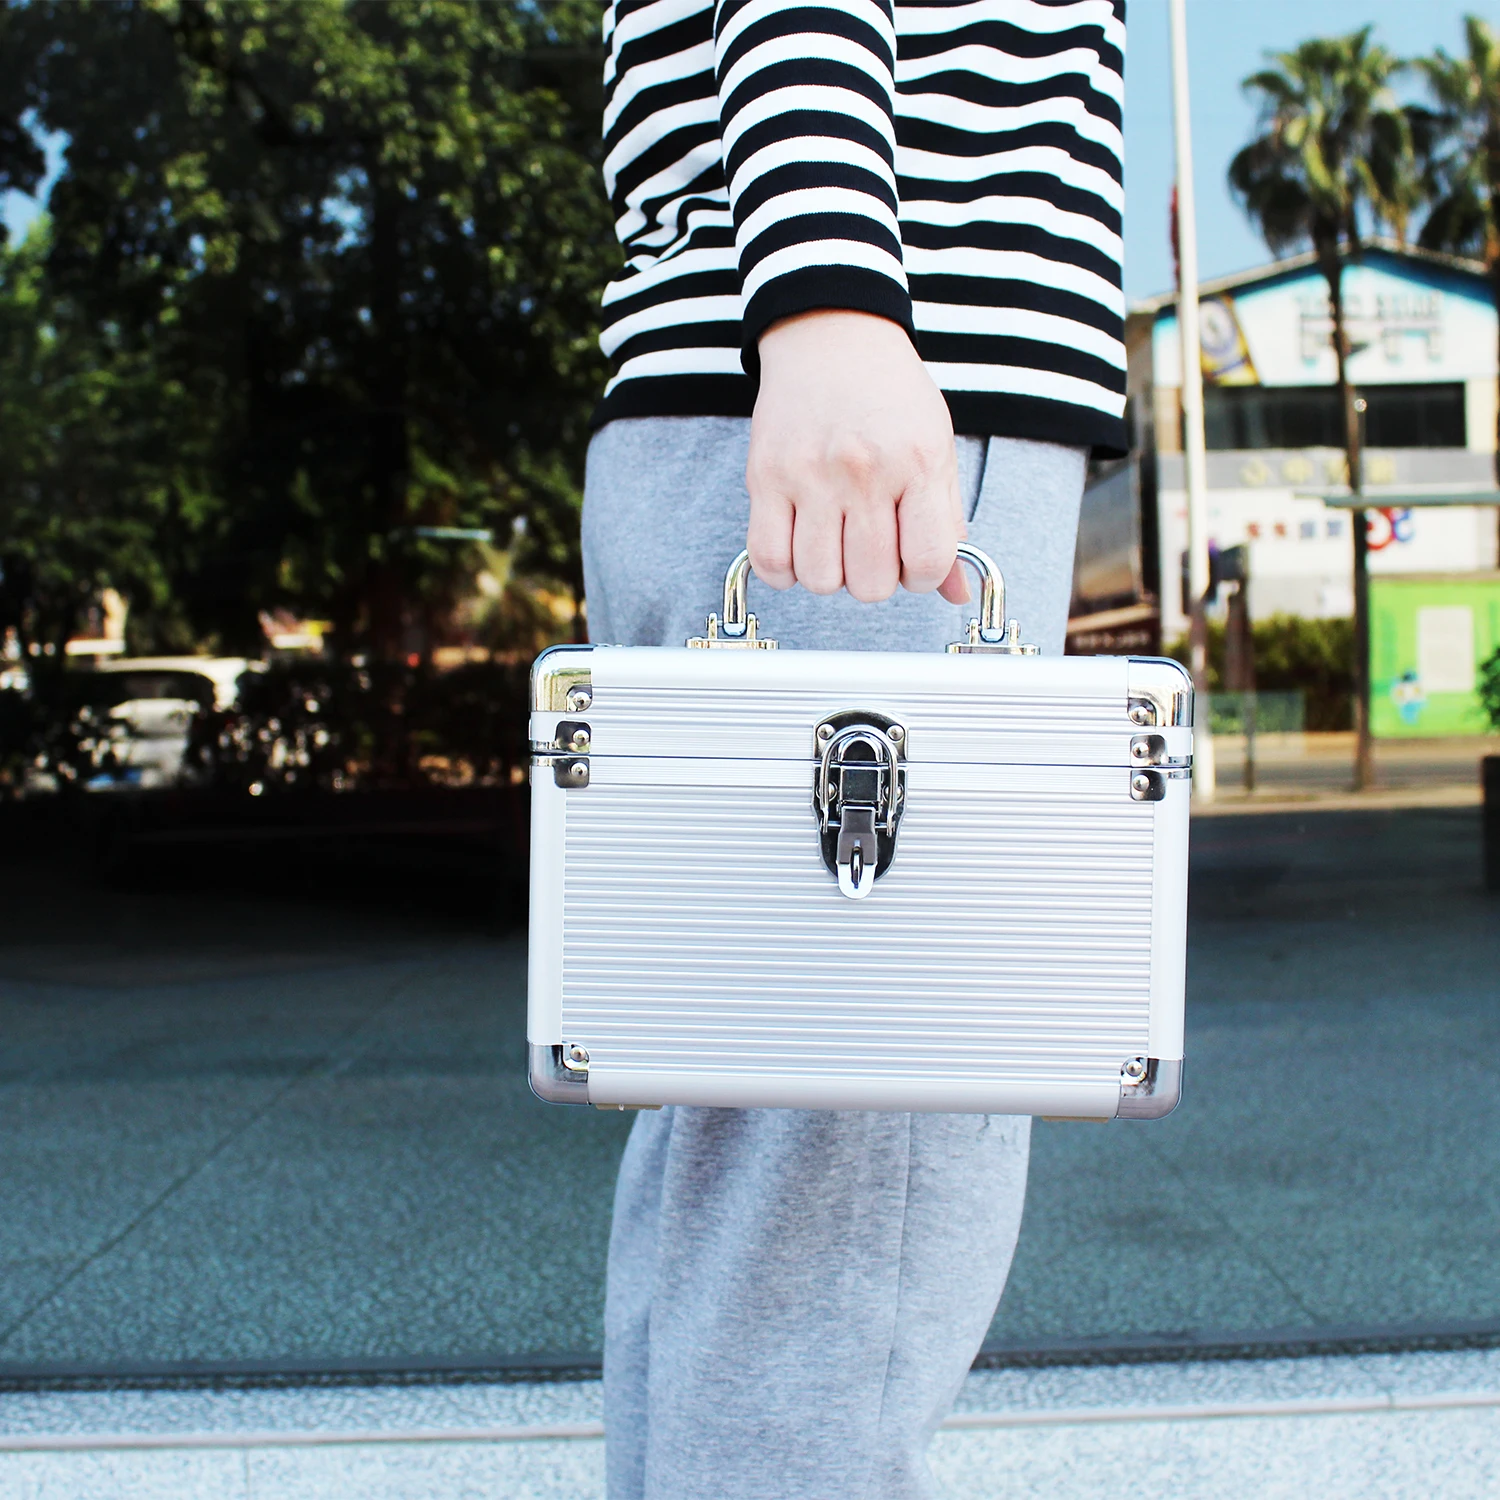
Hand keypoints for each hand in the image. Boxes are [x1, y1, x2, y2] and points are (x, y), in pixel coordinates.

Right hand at [746, 309, 967, 603]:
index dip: (921, 577)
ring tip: (834, 543)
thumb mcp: (936, 448)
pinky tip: (798, 548)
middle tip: (869, 548)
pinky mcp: (765, 476)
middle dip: (873, 578)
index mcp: (918, 463)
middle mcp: (865, 471)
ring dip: (828, 575)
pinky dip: (784, 571)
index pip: (927, 562)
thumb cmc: (890, 396)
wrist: (832, 335)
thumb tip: (955, 593)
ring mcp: (811, 475)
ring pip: (819, 580)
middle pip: (870, 584)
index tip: (910, 559)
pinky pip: (769, 560)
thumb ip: (946, 521)